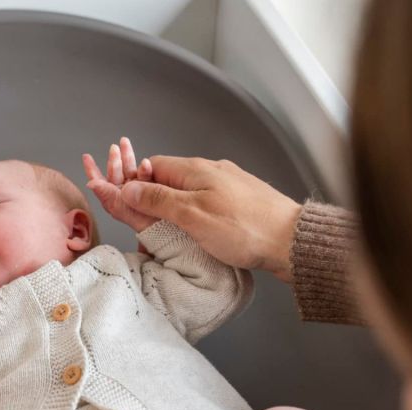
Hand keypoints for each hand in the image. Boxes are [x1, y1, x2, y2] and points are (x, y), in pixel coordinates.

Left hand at [83, 137, 157, 231]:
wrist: (179, 239)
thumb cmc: (153, 231)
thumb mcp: (126, 210)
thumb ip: (109, 196)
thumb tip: (91, 184)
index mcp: (119, 206)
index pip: (102, 188)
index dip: (94, 173)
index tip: (87, 158)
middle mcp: (130, 202)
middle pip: (117, 178)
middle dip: (114, 161)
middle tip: (113, 148)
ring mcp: (144, 197)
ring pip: (132, 175)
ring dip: (128, 159)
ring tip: (125, 143)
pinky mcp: (158, 195)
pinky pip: (148, 178)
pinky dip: (145, 169)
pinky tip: (146, 163)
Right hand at [120, 156, 302, 280]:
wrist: (289, 241)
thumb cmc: (244, 228)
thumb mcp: (191, 215)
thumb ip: (158, 201)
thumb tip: (128, 189)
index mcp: (195, 170)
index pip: (152, 167)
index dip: (133, 184)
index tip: (122, 203)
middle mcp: (210, 172)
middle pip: (167, 180)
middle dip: (149, 200)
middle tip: (140, 224)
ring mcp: (225, 186)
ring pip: (185, 193)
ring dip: (169, 210)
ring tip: (163, 233)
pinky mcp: (237, 201)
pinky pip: (203, 204)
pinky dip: (189, 217)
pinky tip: (190, 233)